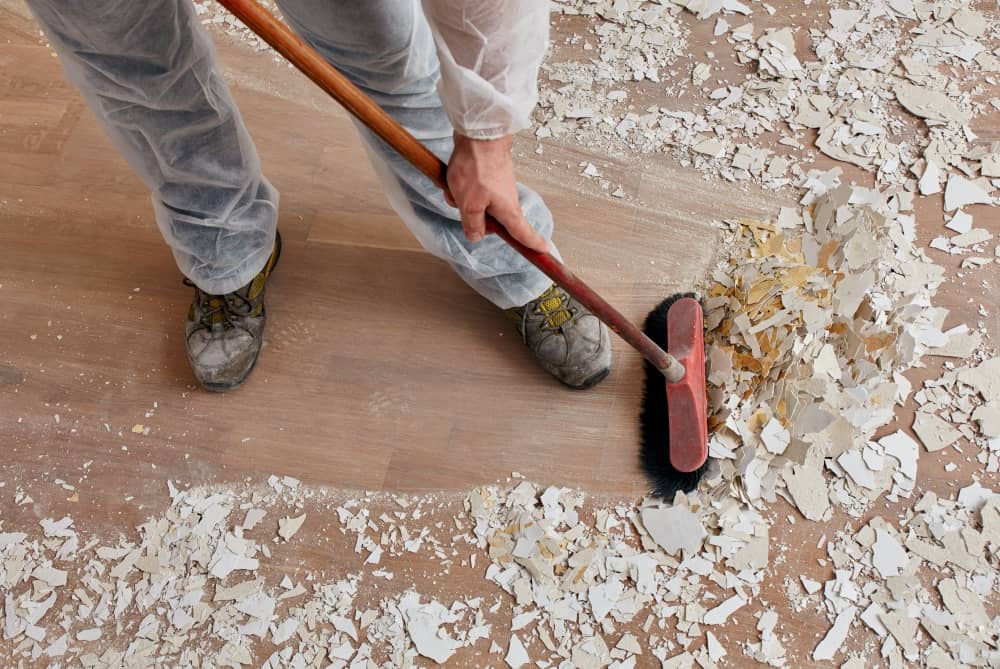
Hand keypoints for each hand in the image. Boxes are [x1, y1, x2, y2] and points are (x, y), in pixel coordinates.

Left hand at [445, 133, 549, 253]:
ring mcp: (498, 187)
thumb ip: (473, 224)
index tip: (544, 250)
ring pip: (479, 204)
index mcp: (508, 210)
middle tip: (462, 208)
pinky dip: (462, 188)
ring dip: (463, 200)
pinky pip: (474, 190)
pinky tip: (453, 179)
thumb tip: (477, 237)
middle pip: (493, 221)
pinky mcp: (489, 176)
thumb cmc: (477, 168)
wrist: (478, 133)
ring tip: (454, 189)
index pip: (523, 233)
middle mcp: (507, 199)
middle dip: (474, 219)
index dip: (533, 244)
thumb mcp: (469, 204)